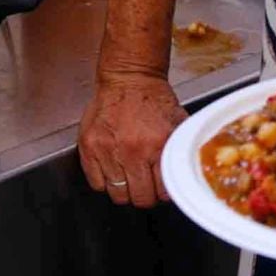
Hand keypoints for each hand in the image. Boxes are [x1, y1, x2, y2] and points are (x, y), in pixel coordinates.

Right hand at [78, 69, 186, 207]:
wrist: (130, 77)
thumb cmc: (154, 100)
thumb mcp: (178, 122)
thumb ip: (180, 151)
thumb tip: (186, 178)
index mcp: (158, 145)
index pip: (163, 192)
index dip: (163, 193)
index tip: (160, 188)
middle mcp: (133, 150)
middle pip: (140, 198)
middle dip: (145, 195)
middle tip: (145, 185)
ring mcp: (108, 149)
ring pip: (118, 194)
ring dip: (125, 190)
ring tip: (129, 176)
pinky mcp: (89, 146)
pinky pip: (96, 184)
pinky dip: (105, 182)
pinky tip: (113, 170)